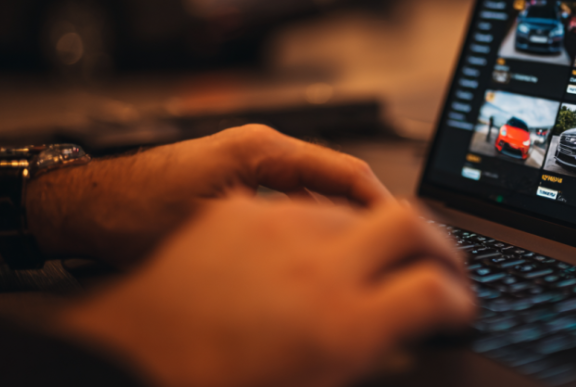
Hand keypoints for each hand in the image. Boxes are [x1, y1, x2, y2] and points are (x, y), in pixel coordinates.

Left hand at [22, 124, 393, 266]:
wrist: (84, 207)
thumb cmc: (131, 211)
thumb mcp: (210, 228)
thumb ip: (273, 236)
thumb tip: (326, 253)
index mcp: (261, 150)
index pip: (346, 171)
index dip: (380, 204)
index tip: (402, 232)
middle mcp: (262, 152)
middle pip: (339, 182)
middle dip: (366, 217)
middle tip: (388, 253)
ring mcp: (253, 168)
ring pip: (318, 196)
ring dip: (341, 225)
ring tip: (360, 259)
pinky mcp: (242, 186)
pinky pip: (295, 204)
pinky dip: (313, 228)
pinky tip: (317, 259)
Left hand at [59, 196, 475, 386]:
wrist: (114, 354)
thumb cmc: (202, 376)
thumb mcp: (296, 374)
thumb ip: (353, 353)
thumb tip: (395, 339)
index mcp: (329, 318)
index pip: (429, 290)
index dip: (455, 297)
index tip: (461, 304)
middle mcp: (306, 257)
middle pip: (406, 222)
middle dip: (436, 240)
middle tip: (444, 263)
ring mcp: (270, 225)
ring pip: (352, 209)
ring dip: (375, 231)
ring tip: (380, 262)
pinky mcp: (238, 214)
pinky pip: (302, 206)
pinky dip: (323, 225)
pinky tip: (317, 251)